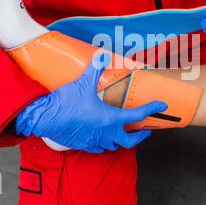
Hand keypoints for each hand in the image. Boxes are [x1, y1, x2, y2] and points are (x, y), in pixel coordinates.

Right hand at [16, 54, 167, 152]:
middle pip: (129, 140)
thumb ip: (95, 70)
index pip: (137, 115)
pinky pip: (98, 148)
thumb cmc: (66, 103)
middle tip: (146, 130)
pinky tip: (102, 139)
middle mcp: (105, 132)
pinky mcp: (83, 144)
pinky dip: (104, 144)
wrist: (45, 118)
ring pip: (114, 146)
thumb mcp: (83, 83)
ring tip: (124, 133)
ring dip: (122, 140)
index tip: (161, 106)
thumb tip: (102, 56)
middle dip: (140, 135)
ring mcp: (94, 140)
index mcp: (110, 118)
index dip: (151, 109)